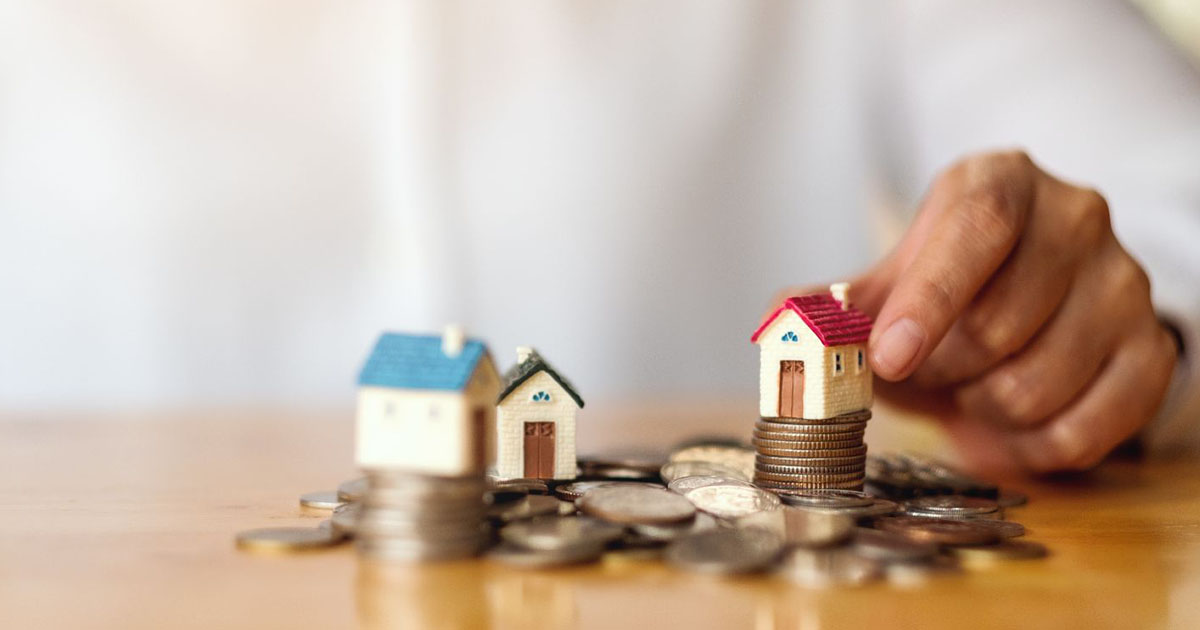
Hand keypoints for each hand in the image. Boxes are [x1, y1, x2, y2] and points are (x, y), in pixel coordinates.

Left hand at [825, 150, 1174, 473]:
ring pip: (1036, 385)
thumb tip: (781, 320)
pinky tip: (1006, 422)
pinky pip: (1084, 431)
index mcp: (1003, 183)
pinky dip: (1028, 447)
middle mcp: (1077, 219)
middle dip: (939, 370)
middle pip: (999, 323)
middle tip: (922, 370)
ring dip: (979, 409)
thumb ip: (834, 303)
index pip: (979, 227)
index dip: (930, 298)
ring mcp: (1125, 284)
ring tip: (968, 387)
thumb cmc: (951, 286)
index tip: (888, 356)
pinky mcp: (1151, 349)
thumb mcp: (892, 279)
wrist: (1035, 300)